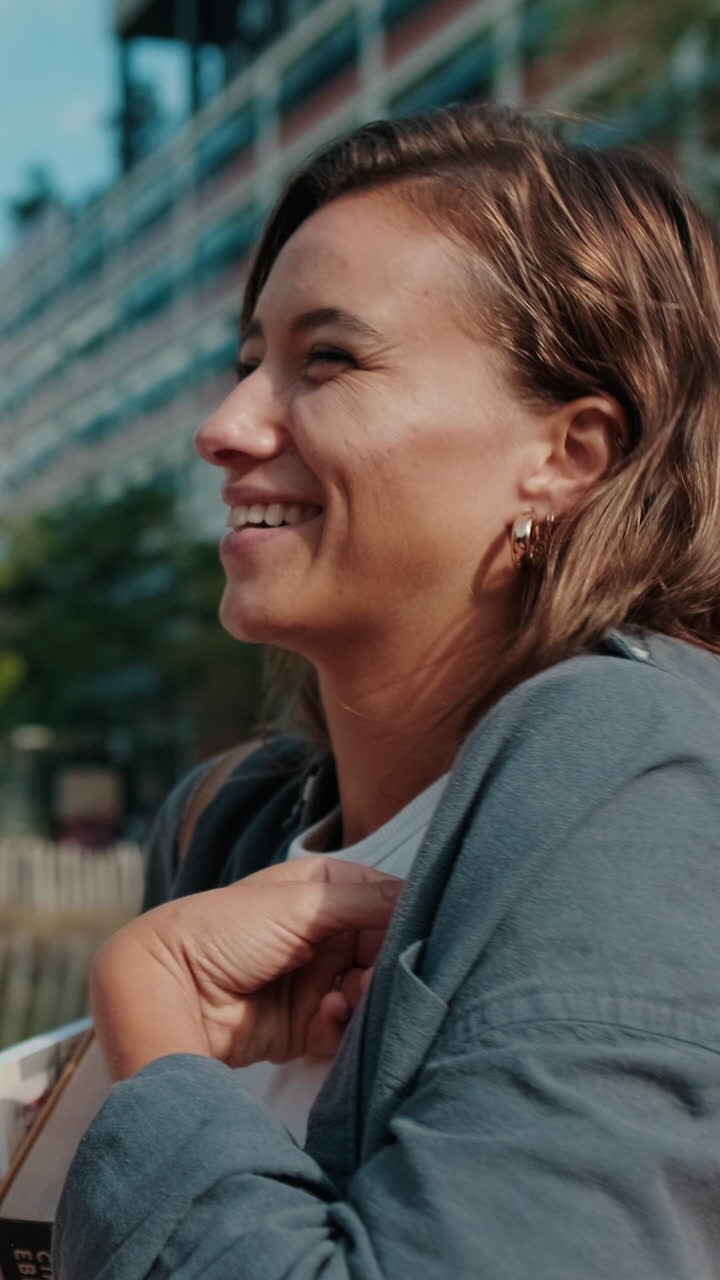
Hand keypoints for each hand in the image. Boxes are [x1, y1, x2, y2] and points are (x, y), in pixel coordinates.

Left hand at [91, 856, 402, 1079]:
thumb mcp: (301, 903)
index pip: (384, 900)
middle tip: (376, 975)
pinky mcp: (306, 1025)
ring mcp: (316, 979)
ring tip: (347, 997)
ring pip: (371, 991)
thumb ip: (367, 902)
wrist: (169, 992)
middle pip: (383, 950)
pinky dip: (343, 1026)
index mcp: (322, 890)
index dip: (404, 918)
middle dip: (387, 965)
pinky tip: (327, 1017)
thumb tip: (422, 898)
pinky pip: (347, 1028)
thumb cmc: (226, 930)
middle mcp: (323, 932)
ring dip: (367, 998)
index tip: (423, 936)